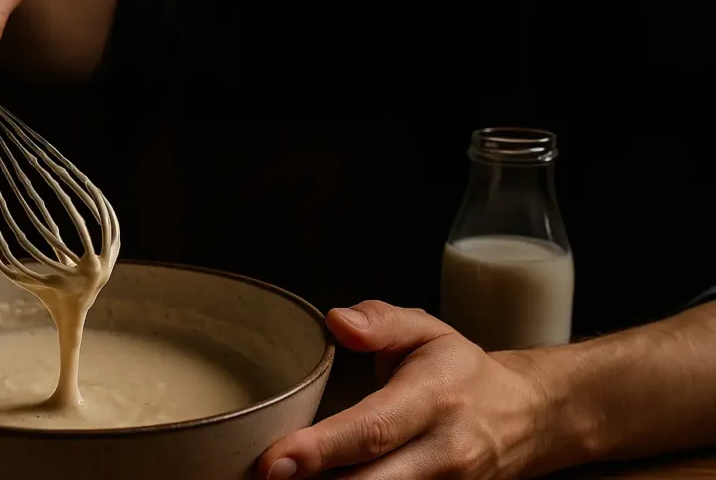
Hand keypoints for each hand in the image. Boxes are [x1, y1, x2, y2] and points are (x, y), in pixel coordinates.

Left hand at [258, 301, 547, 479]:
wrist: (523, 418)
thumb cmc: (460, 372)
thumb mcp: (427, 331)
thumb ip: (380, 321)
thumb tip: (337, 320)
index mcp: (434, 400)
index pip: (372, 430)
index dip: (319, 450)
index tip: (273, 461)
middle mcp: (441, 454)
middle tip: (261, 476)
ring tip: (283, 479)